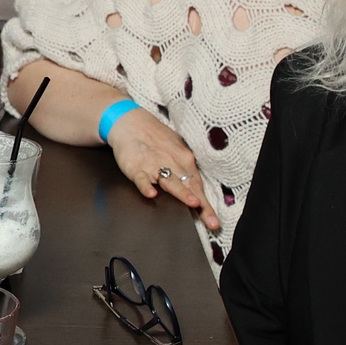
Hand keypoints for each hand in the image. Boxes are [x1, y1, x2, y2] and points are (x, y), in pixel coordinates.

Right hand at [107, 109, 216, 230]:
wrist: (131, 122)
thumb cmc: (155, 139)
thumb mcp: (175, 150)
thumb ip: (185, 169)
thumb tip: (197, 190)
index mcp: (184, 160)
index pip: (199, 186)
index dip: (207, 205)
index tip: (214, 222)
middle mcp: (173, 163)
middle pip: (190, 187)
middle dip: (201, 205)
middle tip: (211, 221)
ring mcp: (154, 165)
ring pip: (171, 181)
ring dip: (182, 192)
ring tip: (193, 203)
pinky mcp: (136, 166)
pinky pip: (142, 178)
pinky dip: (146, 185)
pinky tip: (151, 193)